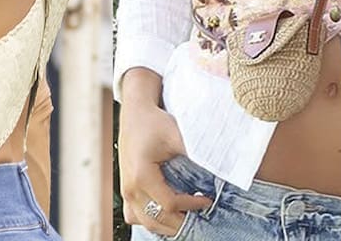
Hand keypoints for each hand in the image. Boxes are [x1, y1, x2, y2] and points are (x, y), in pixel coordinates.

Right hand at [118, 102, 211, 236]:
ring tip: (189, 218)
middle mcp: (130, 188)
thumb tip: (215, 171)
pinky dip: (152, 221)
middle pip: (158, 220)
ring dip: (168, 225)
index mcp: (142, 176)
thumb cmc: (155, 123)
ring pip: (146, 223)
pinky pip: (136, 217)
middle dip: (182, 221)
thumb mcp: (176, 135)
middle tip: (202, 216)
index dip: (191, 206)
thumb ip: (193, 155)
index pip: (170, 204)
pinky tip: (169, 214)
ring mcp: (125, 192)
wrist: (135, 115)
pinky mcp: (126, 192)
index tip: (208, 200)